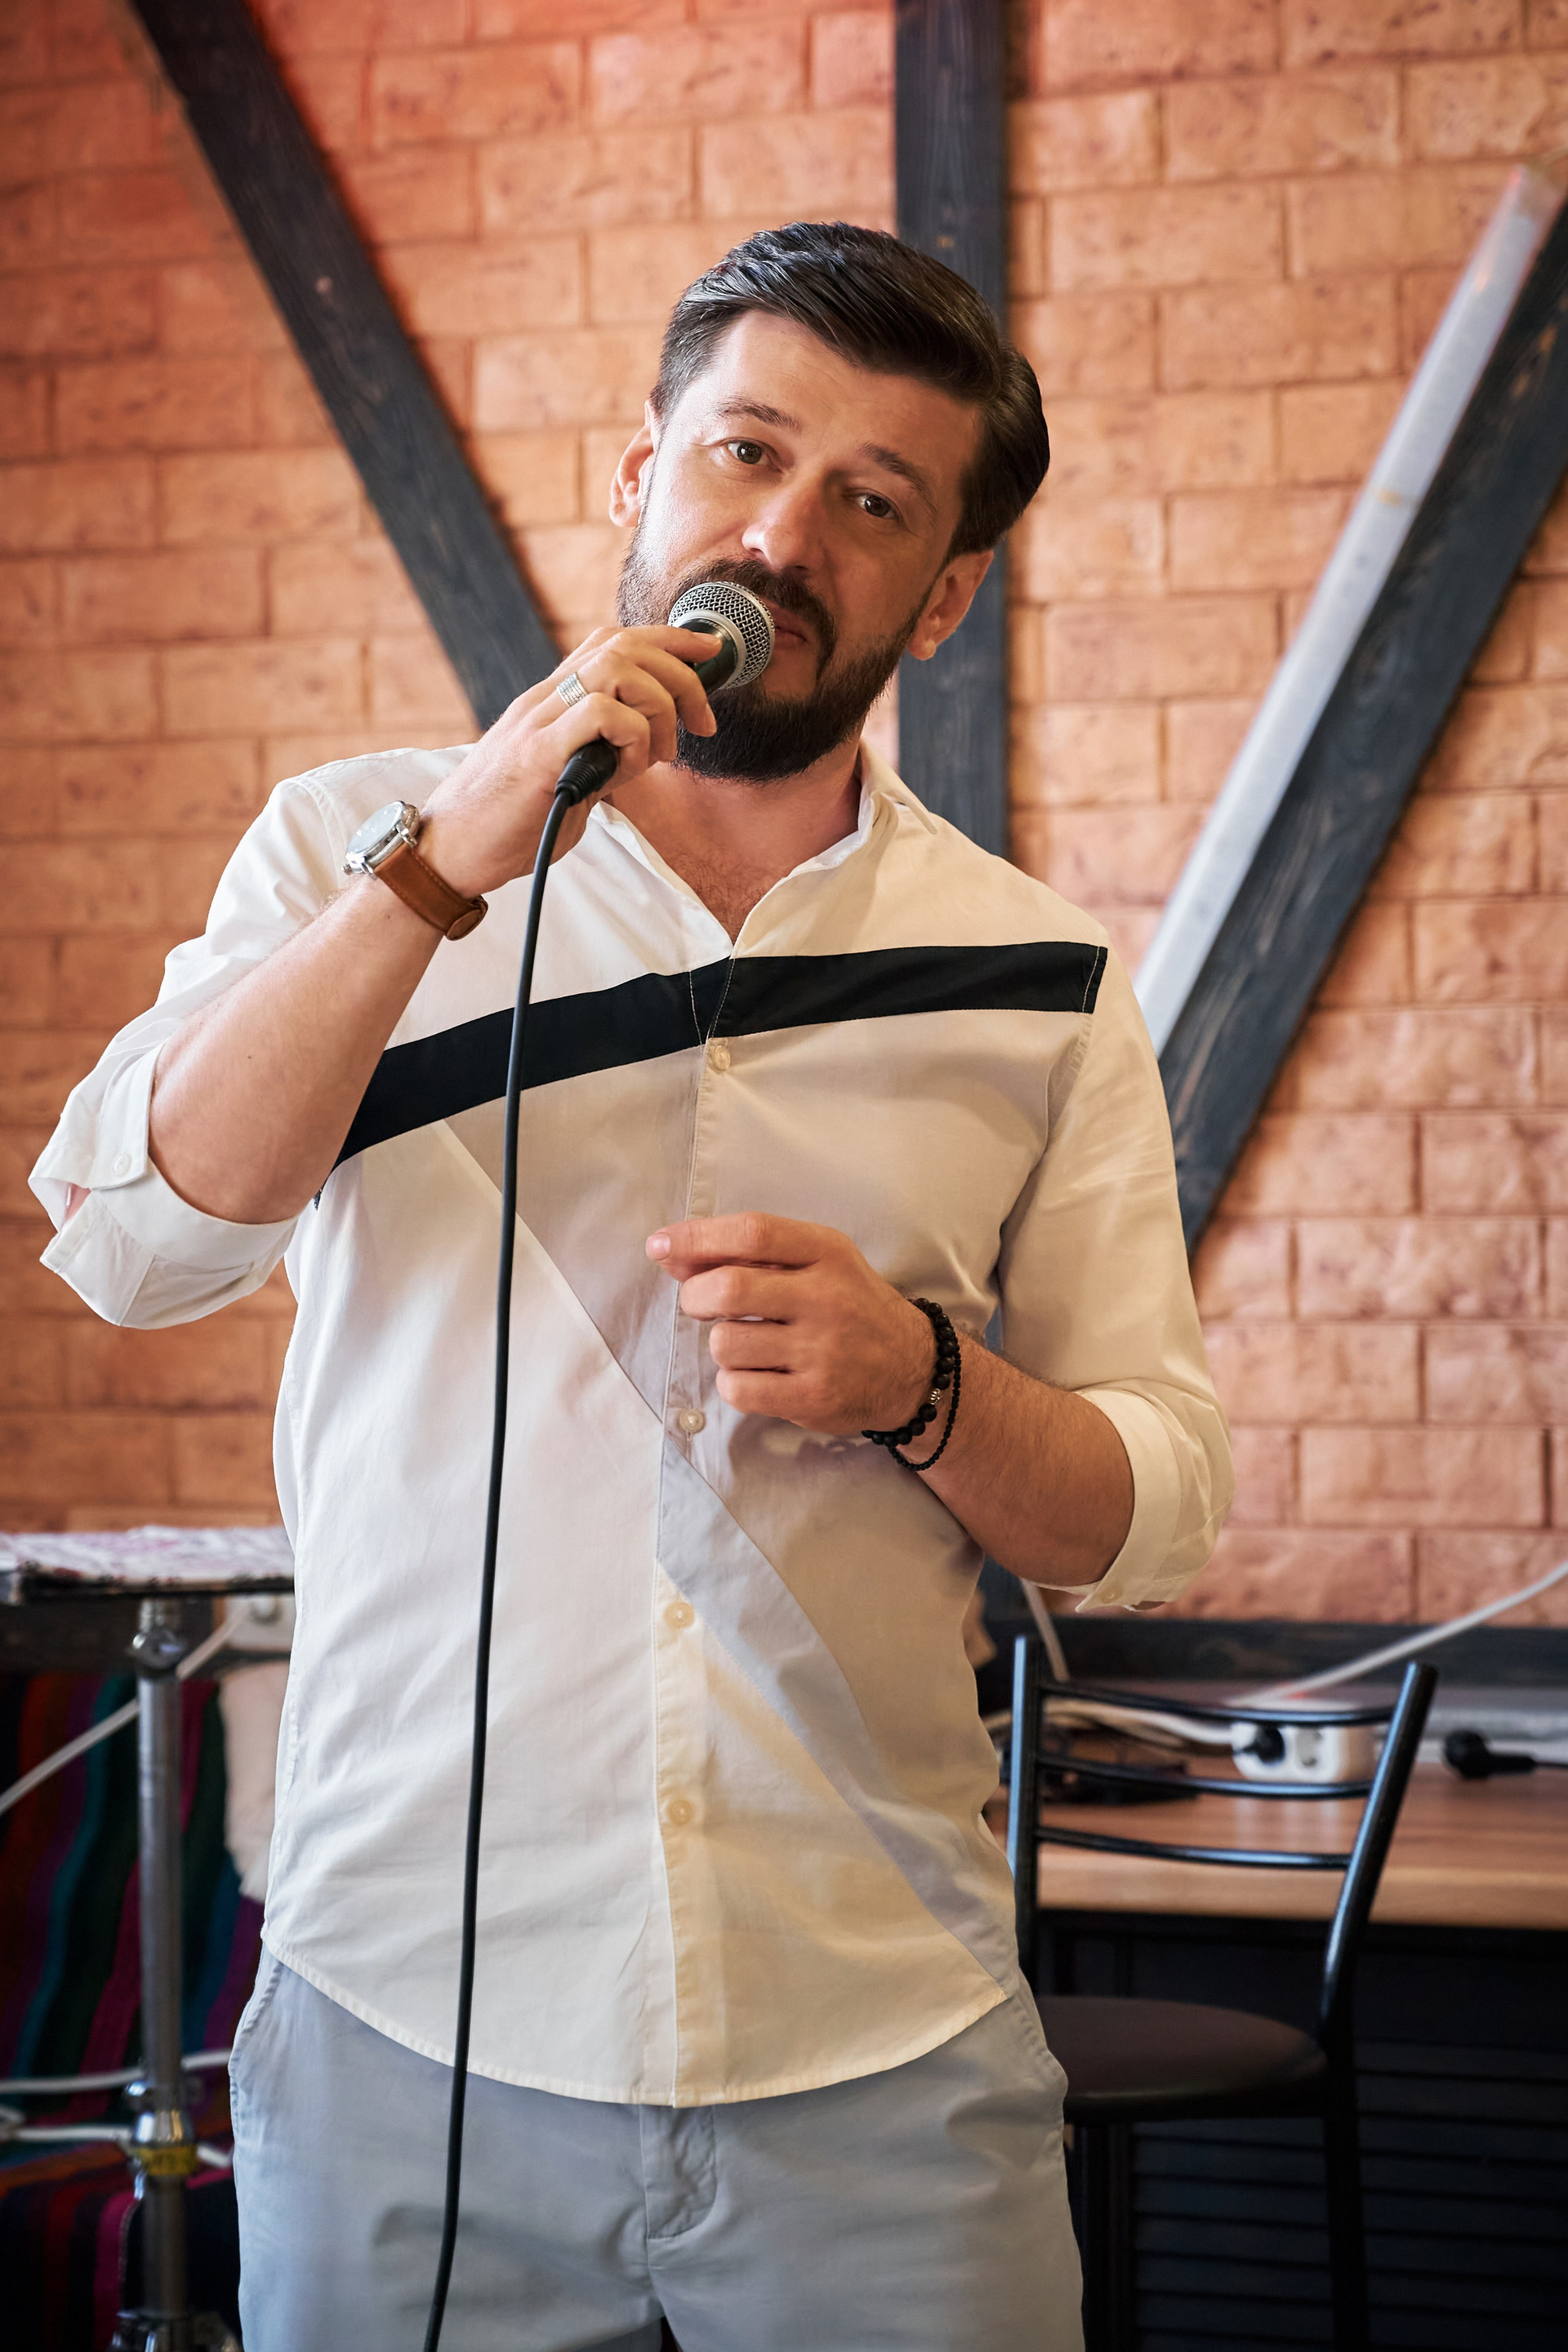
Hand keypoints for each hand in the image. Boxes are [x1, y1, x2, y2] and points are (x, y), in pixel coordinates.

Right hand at [417, 625, 721, 897]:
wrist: (447, 852)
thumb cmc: (505, 823)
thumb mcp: (566, 779)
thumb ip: (600, 758)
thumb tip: (644, 751)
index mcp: (550, 701)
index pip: (612, 641)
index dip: (667, 639)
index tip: (708, 655)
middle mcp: (544, 699)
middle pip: (624, 645)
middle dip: (681, 674)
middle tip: (701, 723)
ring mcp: (538, 722)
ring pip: (616, 669)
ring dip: (659, 706)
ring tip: (661, 754)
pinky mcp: (538, 755)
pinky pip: (598, 714)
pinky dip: (632, 736)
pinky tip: (627, 770)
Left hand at [647, 1213, 937, 1434]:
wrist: (910, 1368)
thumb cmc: (848, 1307)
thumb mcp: (815, 1263)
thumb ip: (748, 1255)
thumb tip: (670, 1253)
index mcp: (828, 1252)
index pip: (753, 1231)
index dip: (696, 1236)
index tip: (660, 1245)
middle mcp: (827, 1298)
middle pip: (728, 1288)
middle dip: (695, 1296)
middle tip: (702, 1304)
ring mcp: (821, 1351)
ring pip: (725, 1343)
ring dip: (722, 1344)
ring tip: (750, 1344)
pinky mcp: (813, 1397)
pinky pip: (737, 1388)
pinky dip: (734, 1382)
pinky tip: (759, 1374)